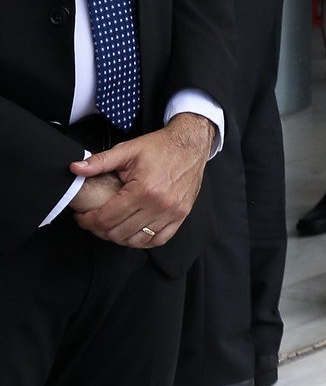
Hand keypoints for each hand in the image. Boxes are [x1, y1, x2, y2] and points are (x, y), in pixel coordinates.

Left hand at [69, 112, 216, 247]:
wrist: (190, 145)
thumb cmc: (159, 147)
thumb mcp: (127, 150)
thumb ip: (100, 161)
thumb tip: (75, 168)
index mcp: (144, 189)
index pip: (106, 218)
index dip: (88, 221)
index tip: (82, 217)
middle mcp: (159, 204)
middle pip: (119, 232)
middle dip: (100, 229)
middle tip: (93, 220)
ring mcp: (172, 212)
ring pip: (137, 239)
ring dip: (119, 237)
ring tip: (111, 226)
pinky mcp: (181, 215)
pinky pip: (158, 239)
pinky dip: (142, 240)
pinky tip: (132, 232)